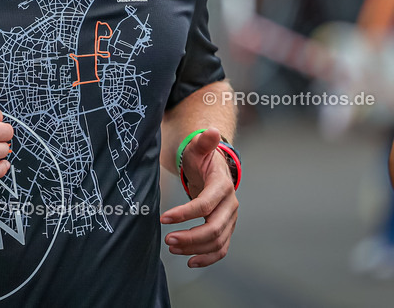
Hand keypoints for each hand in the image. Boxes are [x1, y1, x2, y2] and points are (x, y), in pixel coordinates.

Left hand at [160, 127, 238, 267]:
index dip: (185, 213)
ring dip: (194, 248)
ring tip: (171, 247)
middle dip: (190, 237)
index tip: (164, 218)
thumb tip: (211, 131)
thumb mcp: (198, 148)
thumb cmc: (202, 158)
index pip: (205, 204)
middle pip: (214, 228)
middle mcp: (230, 205)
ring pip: (217, 241)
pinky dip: (208, 258)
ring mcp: (230, 219)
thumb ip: (203, 142)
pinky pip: (221, 249)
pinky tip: (190, 262)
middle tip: (167, 239)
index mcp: (222, 186)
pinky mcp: (227, 229)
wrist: (214, 170)